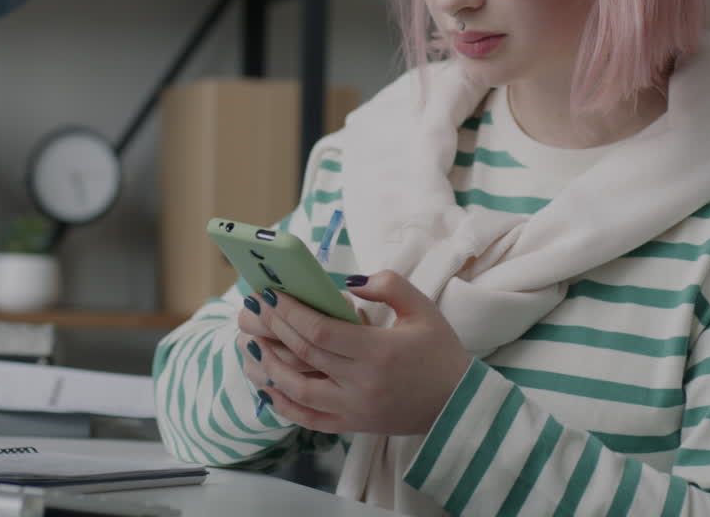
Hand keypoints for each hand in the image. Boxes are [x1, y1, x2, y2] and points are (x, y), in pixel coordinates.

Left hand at [252, 271, 470, 435]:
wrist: (456, 404)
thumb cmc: (439, 352)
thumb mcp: (423, 309)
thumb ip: (389, 285)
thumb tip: (348, 283)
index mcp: (378, 352)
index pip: (320, 331)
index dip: (291, 311)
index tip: (272, 294)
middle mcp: (361, 383)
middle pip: (305, 354)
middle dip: (275, 328)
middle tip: (256, 308)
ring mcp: (354, 409)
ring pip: (298, 390)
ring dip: (269, 366)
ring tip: (253, 343)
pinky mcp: (352, 425)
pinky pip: (307, 418)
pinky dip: (282, 403)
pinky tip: (267, 384)